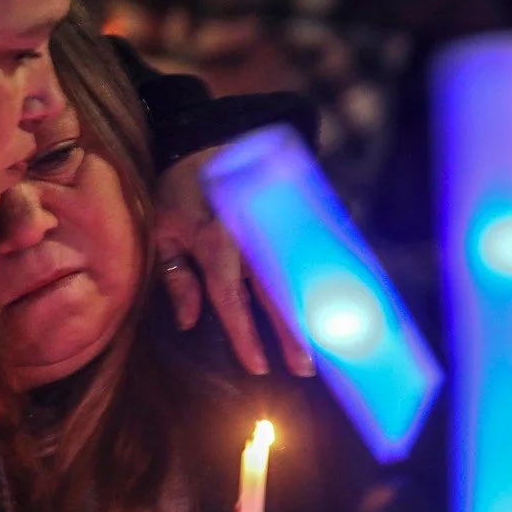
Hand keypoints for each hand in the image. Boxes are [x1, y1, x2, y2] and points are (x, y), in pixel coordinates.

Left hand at [155, 148, 314, 377]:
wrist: (211, 144)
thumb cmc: (180, 193)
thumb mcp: (162, 232)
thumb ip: (176, 277)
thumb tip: (188, 322)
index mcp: (216, 240)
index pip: (232, 296)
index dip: (245, 334)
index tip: (259, 367)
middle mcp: (252, 234)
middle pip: (275, 289)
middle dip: (293, 329)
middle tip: (307, 366)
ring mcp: (277, 221)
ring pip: (299, 271)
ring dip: (315, 306)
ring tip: (330, 340)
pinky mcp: (294, 213)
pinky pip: (316, 246)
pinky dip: (332, 272)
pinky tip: (349, 298)